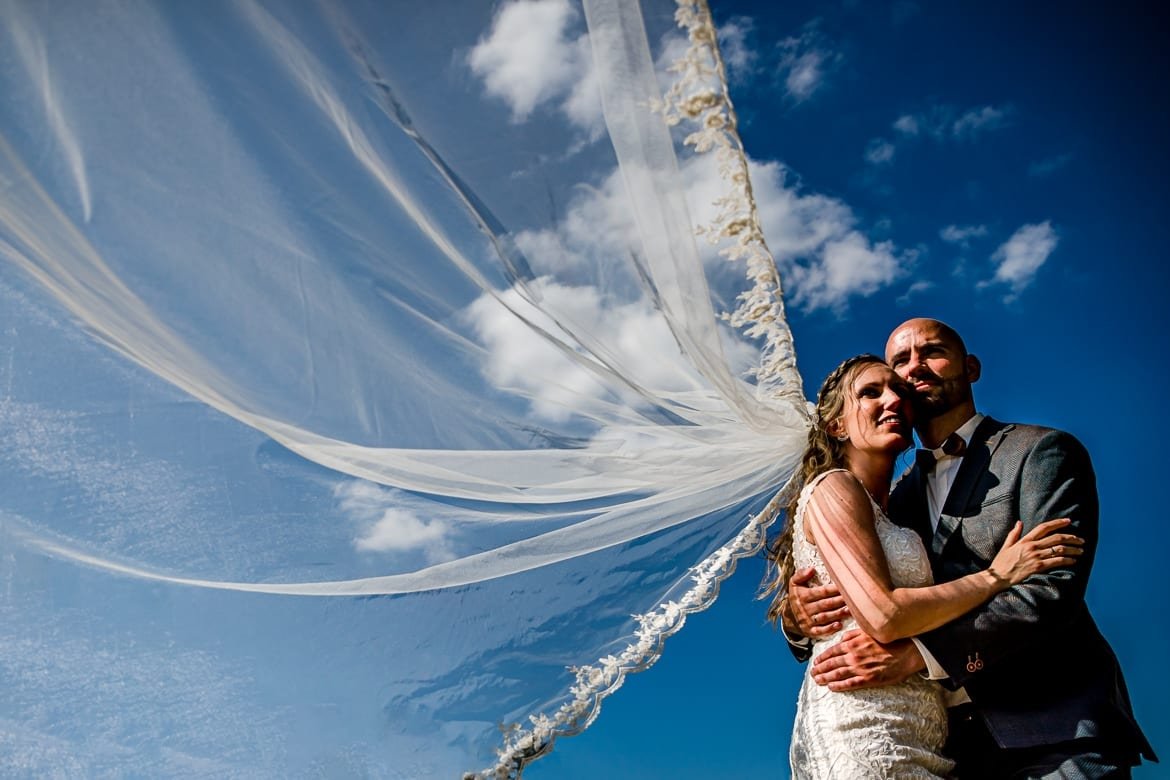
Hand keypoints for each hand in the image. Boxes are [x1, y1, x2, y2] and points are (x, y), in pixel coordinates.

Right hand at [787, 567, 848, 638]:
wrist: (790, 616)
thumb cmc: (797, 596)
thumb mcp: (794, 583)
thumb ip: (801, 574)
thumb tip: (812, 569)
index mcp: (803, 595)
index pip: (821, 592)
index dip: (834, 589)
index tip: (845, 586)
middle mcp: (805, 608)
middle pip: (825, 604)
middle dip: (839, 601)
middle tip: (853, 598)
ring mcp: (808, 620)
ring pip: (824, 617)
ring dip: (837, 614)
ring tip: (850, 610)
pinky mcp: (810, 631)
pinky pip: (820, 631)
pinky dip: (830, 629)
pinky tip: (839, 625)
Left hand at [810, 630, 924, 690]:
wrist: (906, 651)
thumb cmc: (887, 640)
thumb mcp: (867, 631)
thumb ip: (852, 635)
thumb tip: (840, 640)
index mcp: (852, 644)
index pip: (831, 651)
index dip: (821, 658)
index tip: (815, 662)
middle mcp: (853, 656)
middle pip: (831, 664)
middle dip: (820, 669)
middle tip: (812, 673)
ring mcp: (860, 668)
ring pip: (837, 674)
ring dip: (825, 678)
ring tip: (818, 680)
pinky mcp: (869, 679)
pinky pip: (850, 684)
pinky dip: (839, 686)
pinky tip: (832, 687)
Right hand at [988, 518, 1083, 586]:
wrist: (998, 577)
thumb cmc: (1001, 563)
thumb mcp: (1006, 546)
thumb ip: (1014, 534)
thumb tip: (1020, 522)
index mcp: (1025, 540)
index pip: (1044, 527)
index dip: (1058, 523)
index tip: (1068, 521)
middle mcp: (1032, 546)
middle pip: (1056, 538)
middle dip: (1071, 537)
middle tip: (1081, 540)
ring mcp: (1036, 556)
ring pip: (1059, 549)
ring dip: (1073, 549)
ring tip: (1081, 550)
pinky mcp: (1038, 567)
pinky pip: (1057, 561)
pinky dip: (1067, 560)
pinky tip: (1073, 560)